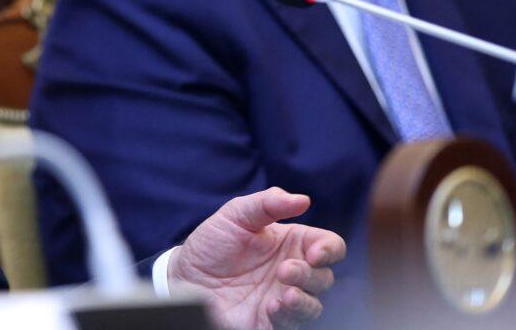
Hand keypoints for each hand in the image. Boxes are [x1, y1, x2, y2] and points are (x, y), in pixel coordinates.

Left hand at [168, 187, 345, 329]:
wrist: (184, 275)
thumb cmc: (213, 243)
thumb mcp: (235, 214)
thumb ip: (267, 203)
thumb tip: (303, 199)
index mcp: (291, 243)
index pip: (329, 246)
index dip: (330, 249)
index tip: (316, 252)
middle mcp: (292, 272)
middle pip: (325, 277)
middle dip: (310, 274)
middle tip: (284, 270)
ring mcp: (283, 298)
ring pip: (315, 305)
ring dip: (305, 300)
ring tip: (285, 294)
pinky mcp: (270, 320)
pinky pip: (292, 324)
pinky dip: (288, 316)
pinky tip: (272, 306)